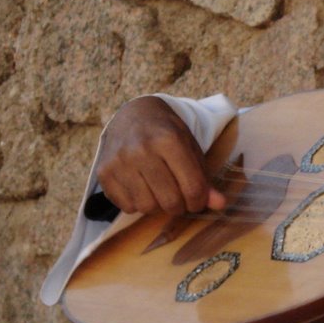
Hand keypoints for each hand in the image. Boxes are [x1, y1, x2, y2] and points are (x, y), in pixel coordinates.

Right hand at [95, 96, 225, 215]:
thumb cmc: (167, 133)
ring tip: (159, 191)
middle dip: (180, 206)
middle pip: (170, 201)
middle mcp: (141, 150)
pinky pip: (127, 207)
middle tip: (179, 198)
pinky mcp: (104, 173)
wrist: (134, 115)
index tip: (197, 199)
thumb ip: (204, 178)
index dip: (199, 200)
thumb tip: (219, 205)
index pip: (193, 188)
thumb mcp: (190, 148)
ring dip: (157, 206)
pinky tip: (141, 188)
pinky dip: (137, 204)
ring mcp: (119, 162)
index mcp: (169, 140)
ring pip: (147, 207)